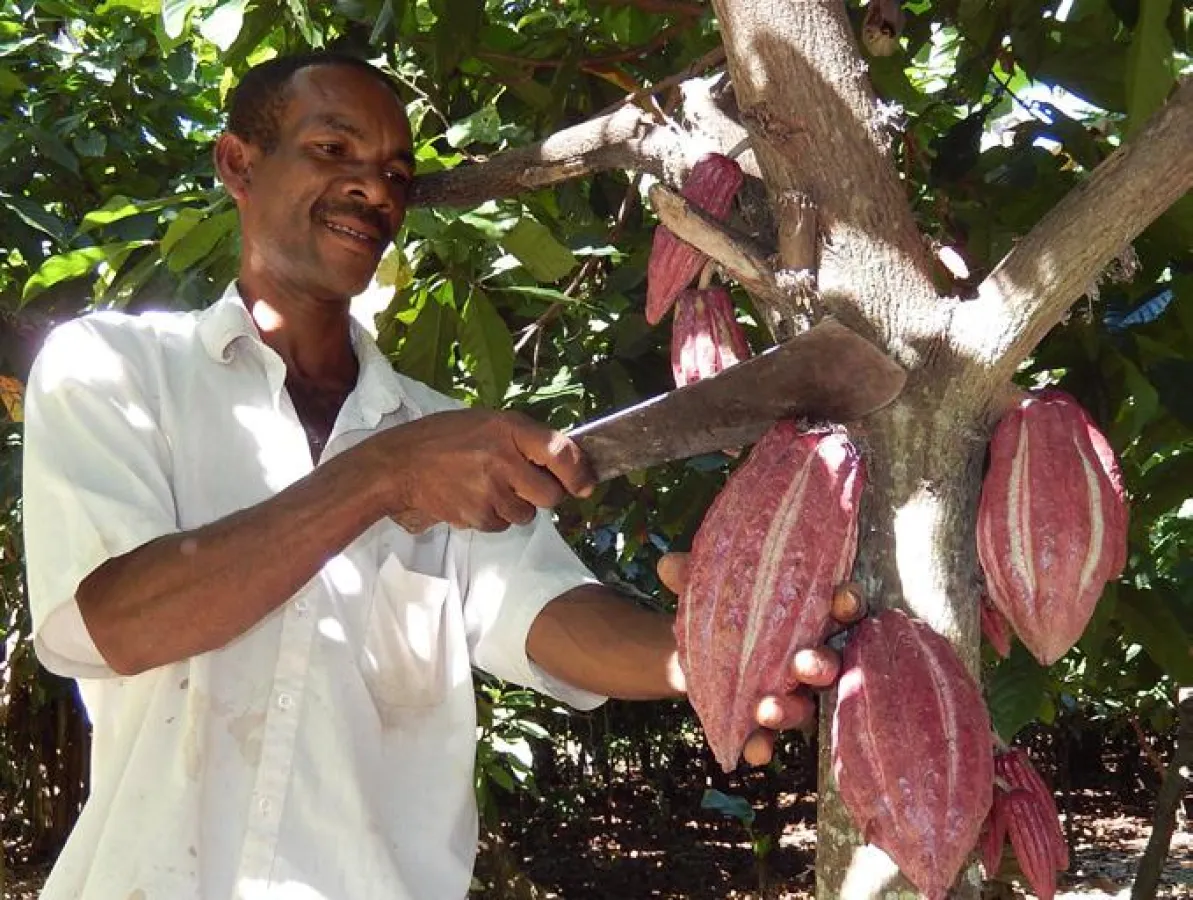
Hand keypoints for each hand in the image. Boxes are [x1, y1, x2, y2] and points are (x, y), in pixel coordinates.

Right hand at [368, 409, 594, 531]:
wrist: (401, 464)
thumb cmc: (447, 438)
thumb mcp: (488, 423)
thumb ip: (524, 440)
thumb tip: (567, 465)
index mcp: (509, 429)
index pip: (559, 451)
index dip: (579, 472)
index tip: (585, 485)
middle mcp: (503, 459)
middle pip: (550, 495)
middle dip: (543, 495)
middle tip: (523, 484)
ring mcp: (489, 489)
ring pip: (526, 514)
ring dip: (516, 507)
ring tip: (489, 488)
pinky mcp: (476, 514)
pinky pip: (502, 525)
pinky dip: (493, 517)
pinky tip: (473, 498)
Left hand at [657, 552, 865, 766]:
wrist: (698, 650)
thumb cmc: (724, 609)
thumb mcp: (710, 590)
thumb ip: (694, 576)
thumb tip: (670, 565)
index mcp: (810, 611)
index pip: (842, 605)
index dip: (848, 602)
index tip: (842, 598)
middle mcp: (814, 652)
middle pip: (831, 660)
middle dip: (820, 663)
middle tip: (802, 664)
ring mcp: (797, 691)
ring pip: (807, 704)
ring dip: (790, 709)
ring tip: (765, 710)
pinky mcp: (773, 719)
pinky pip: (775, 736)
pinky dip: (763, 744)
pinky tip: (753, 753)